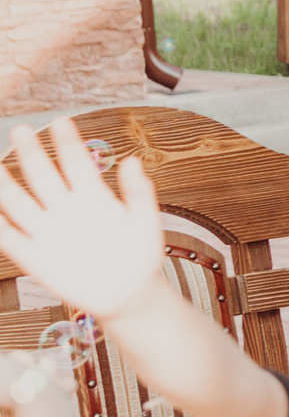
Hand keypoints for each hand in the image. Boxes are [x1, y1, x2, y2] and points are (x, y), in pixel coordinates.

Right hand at [0, 123, 171, 323]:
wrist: (130, 294)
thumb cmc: (140, 254)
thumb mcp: (146, 222)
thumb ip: (138, 193)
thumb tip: (133, 160)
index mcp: (93, 196)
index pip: (76, 163)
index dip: (68, 143)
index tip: (61, 122)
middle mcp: (66, 209)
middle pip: (43, 176)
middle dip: (31, 153)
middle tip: (21, 130)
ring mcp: (48, 232)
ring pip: (19, 203)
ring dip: (5, 185)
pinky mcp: (36, 258)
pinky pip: (11, 239)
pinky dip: (0, 227)